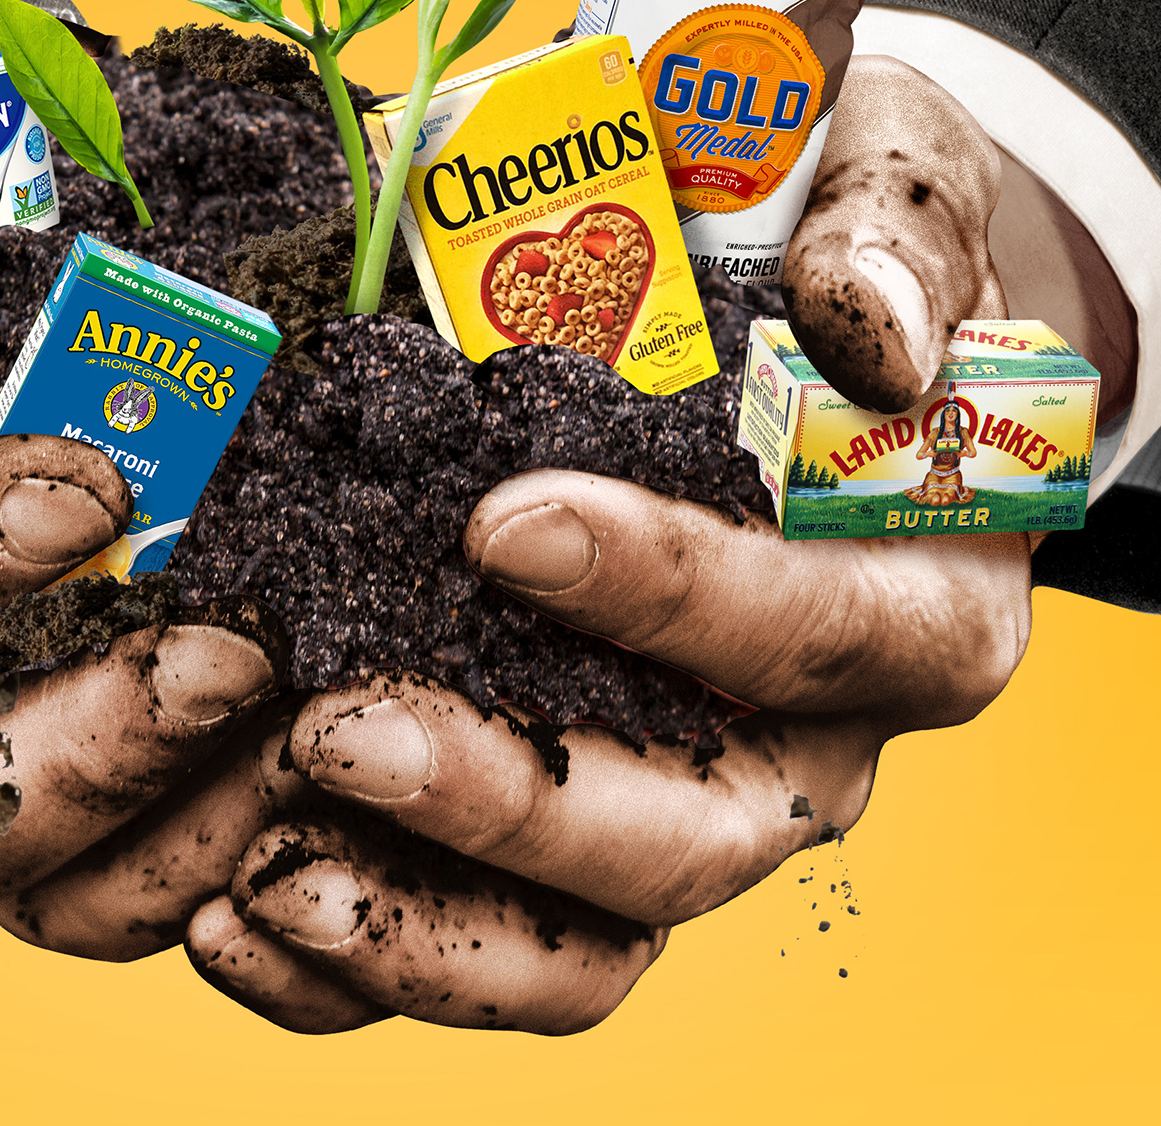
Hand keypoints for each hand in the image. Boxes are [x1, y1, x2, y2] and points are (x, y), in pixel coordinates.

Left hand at [149, 57, 1133, 1033]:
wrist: (833, 349)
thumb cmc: (853, 266)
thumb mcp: (901, 198)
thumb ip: (892, 239)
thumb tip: (865, 323)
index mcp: (924, 609)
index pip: (812, 629)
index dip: (667, 591)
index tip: (502, 524)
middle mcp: (820, 746)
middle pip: (694, 834)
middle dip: (514, 800)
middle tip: (342, 729)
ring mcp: (697, 813)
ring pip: (591, 941)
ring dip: (427, 926)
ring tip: (262, 875)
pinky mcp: (585, 849)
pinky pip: (496, 955)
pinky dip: (373, 962)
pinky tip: (235, 913)